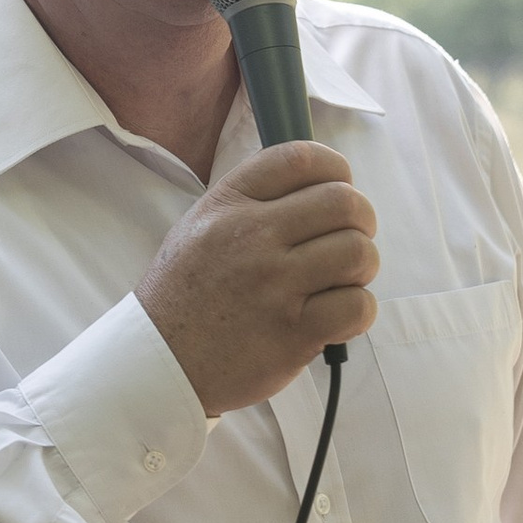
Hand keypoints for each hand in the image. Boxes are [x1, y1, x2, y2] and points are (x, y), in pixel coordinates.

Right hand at [138, 140, 379, 417]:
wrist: (161, 363)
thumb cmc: (185, 295)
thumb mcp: (199, 226)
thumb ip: (252, 201)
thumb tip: (318, 186)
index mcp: (229, 204)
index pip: (301, 158)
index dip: (335, 168)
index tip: (339, 187)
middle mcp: (252, 236)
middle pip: (343, 202)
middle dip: (361, 220)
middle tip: (348, 240)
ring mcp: (274, 285)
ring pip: (358, 252)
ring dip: (361, 266)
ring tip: (341, 280)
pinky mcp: (293, 332)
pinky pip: (357, 306)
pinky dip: (357, 311)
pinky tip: (334, 316)